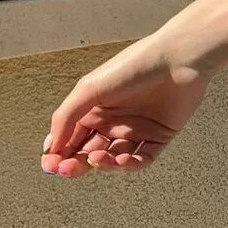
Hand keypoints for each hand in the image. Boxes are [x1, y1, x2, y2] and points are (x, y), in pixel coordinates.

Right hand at [40, 28, 212, 177]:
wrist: (178, 59)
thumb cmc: (133, 66)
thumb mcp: (90, 88)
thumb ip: (67, 116)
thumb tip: (51, 146)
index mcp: (95, 108)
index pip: (70, 138)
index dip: (58, 154)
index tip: (49, 164)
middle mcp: (114, 120)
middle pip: (89, 152)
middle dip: (76, 163)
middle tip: (67, 169)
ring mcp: (137, 129)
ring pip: (114, 158)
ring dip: (103, 163)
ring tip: (99, 157)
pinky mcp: (161, 135)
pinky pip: (143, 159)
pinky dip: (131, 164)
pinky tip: (122, 160)